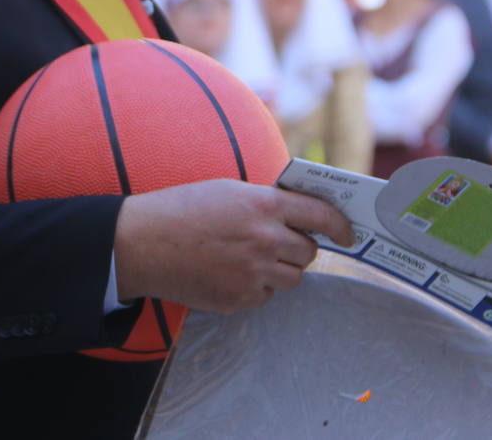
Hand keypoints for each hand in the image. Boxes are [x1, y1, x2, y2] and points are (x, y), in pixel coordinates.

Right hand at [112, 179, 354, 313]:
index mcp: (264, 205)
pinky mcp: (240, 299)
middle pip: (309, 252)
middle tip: (276, 243)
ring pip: (292, 278)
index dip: (341, 226)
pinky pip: (266, 295)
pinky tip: (229, 273)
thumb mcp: (229, 191)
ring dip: (280, 269)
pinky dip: (256, 287)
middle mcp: (265, 239)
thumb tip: (297, 215)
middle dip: (298, 248)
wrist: (143, 243)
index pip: (321, 216)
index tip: (348, 233)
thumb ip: (266, 203)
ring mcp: (254, 272)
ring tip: (249, 258)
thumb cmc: (182, 210)